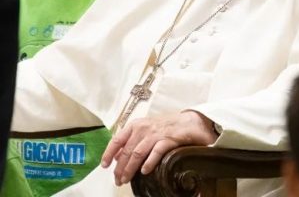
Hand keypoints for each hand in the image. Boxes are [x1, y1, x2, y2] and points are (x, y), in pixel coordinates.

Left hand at [101, 111, 216, 185]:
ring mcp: (156, 133)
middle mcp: (144, 128)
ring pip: (137, 153)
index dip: (109, 153)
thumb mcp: (146, 130)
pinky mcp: (168, 139)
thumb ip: (132, 140)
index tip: (104, 166)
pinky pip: (155, 152)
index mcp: (136, 125)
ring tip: (126, 179)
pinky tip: (145, 171)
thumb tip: (118, 156)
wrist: (190, 122)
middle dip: (120, 168)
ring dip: (130, 169)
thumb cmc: (167, 127)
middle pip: (127, 151)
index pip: (117, 140)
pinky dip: (149, 162)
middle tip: (118, 180)